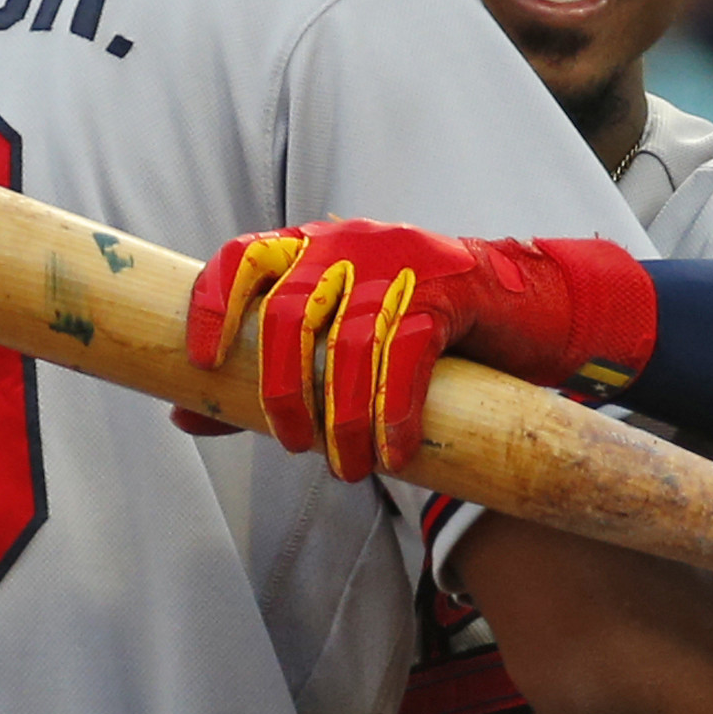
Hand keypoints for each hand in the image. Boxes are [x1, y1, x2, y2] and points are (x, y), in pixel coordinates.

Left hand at [183, 220, 651, 479]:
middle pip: (292, 314)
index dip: (215, 305)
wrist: (528, 310)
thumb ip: (267, 375)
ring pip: (349, 344)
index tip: (206, 363)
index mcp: (314, 249)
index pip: (243, 257)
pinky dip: (391, 412)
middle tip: (293, 445)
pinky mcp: (447, 290)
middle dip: (284, 391)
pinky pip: (404, 356)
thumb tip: (184, 417)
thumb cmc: (425, 335)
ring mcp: (400, 262)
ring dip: (341, 419)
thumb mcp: (343, 346)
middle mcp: (350, 244)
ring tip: (346, 468)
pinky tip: (394, 453)